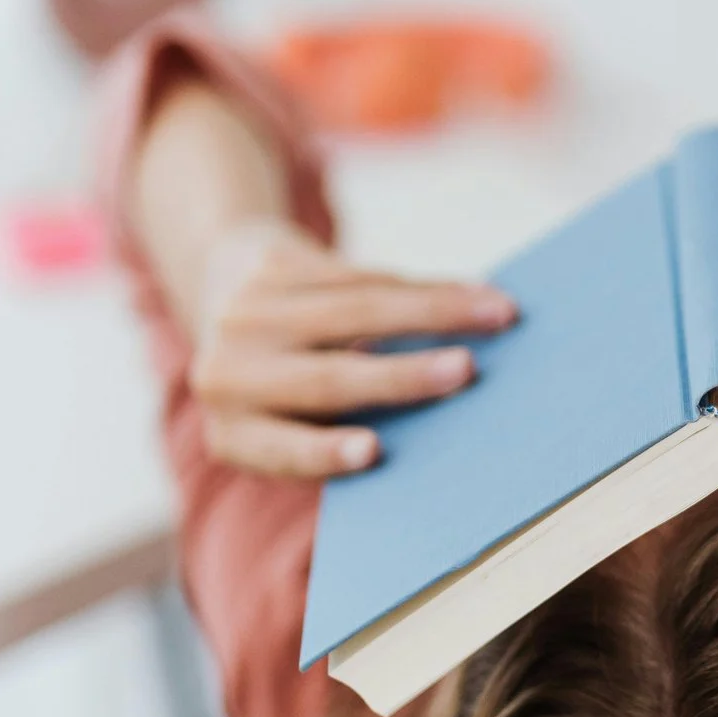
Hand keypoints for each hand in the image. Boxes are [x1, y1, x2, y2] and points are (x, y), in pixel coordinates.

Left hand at [188, 223, 517, 477]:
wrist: (221, 288)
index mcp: (232, 434)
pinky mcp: (274, 265)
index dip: (326, 451)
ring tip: (496, 316)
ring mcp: (247, 314)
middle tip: (466, 372)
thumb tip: (441, 415)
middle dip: (403, 376)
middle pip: (325, 379)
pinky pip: (363, 276)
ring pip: (355, 310)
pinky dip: (428, 287)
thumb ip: (342, 428)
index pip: (281, 449)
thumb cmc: (285, 387)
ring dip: (436, 313)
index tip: (374, 451)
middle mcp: (228, 375)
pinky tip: (474, 292)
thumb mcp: (290, 422)